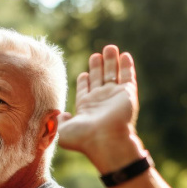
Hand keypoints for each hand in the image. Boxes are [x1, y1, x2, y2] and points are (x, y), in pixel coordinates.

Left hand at [57, 45, 141, 171]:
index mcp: (86, 107)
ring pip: (113, 74)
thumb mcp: (62, 130)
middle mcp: (100, 101)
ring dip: (111, 61)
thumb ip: (59, 120)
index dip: (85, 81)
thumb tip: (59, 115)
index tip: (84, 73)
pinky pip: (127, 77)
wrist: (106, 140)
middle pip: (99, 79)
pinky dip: (126, 66)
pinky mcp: (127, 94)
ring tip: (110, 47)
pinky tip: (124, 55)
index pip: (85, 90)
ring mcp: (114, 96)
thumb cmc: (84, 137)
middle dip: (98, 67)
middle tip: (95, 55)